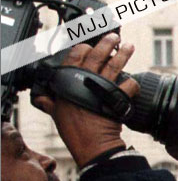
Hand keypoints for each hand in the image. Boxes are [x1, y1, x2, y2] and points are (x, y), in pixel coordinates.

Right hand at [31, 33, 137, 164]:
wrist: (91, 143)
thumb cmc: (73, 129)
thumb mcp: (56, 112)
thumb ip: (50, 102)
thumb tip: (41, 98)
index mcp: (69, 80)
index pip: (75, 55)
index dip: (83, 48)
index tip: (88, 45)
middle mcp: (86, 80)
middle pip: (97, 55)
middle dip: (106, 43)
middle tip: (114, 37)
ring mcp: (103, 87)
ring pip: (115, 65)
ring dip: (123, 54)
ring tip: (129, 46)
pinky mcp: (119, 96)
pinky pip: (129, 85)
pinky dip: (133, 83)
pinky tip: (134, 82)